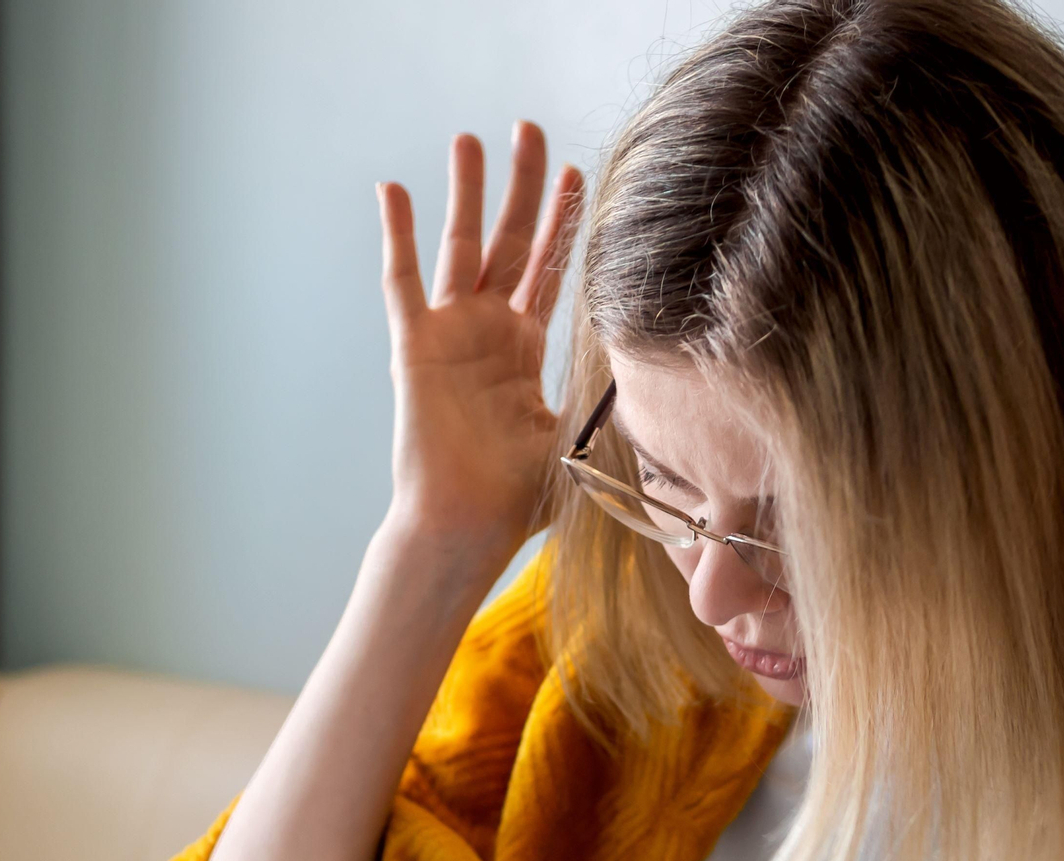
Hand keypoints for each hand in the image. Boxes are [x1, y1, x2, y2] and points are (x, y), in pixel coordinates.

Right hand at [375, 121, 583, 559]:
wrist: (467, 529)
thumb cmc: (518, 500)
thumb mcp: (582, 441)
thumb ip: (613, 406)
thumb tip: (671, 392)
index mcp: (525, 350)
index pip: (549, 271)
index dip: (562, 222)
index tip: (581, 172)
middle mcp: (487, 332)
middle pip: (510, 243)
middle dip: (523, 186)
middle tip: (531, 128)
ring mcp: (450, 335)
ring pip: (461, 248)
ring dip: (467, 193)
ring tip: (472, 137)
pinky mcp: (416, 348)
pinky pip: (403, 282)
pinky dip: (397, 236)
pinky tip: (392, 188)